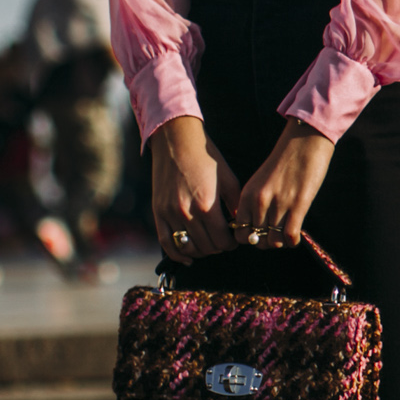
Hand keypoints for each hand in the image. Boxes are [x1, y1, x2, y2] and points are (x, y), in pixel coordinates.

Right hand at [150, 117, 241, 262]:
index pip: (222, 241)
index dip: (231, 243)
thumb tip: (241, 225)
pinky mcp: (158, 212)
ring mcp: (170, 214)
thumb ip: (235, 206)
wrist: (177, 141)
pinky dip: (177, 254)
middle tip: (222, 239)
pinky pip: (166, 242)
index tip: (233, 238)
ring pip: (188, 248)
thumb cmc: (206, 159)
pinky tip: (188, 257)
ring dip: (201, 250)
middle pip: (206, 247)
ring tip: (208, 243)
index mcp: (207, 206)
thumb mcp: (229, 180)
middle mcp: (187, 213)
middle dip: (218, 246)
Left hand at [232, 120, 335, 249]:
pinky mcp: (298, 204)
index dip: (250, 239)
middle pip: (257, 240)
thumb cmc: (284, 162)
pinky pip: (290, 236)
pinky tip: (296, 237)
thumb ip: (254, 203)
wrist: (303, 142)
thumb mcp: (260, 182)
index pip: (240, 233)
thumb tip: (258, 228)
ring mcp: (278, 204)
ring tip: (287, 235)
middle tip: (276, 237)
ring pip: (274, 242)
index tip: (261, 235)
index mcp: (247, 195)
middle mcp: (259, 201)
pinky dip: (293, 241)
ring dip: (281, 243)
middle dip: (267, 242)